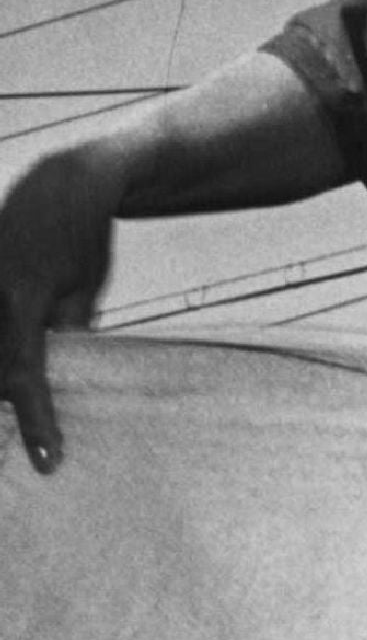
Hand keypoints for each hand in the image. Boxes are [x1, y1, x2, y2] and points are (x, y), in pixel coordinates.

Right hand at [0, 148, 124, 471]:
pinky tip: (12, 372)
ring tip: (34, 406)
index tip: (47, 459)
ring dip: (6, 374)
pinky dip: (3, 351)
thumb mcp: (85, 289)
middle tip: (44, 445)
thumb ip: (65, 333)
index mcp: (22, 298)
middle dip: (14, 401)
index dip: (36, 421)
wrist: (62, 181)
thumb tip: (47, 377)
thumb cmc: (82, 237)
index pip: (24, 375)